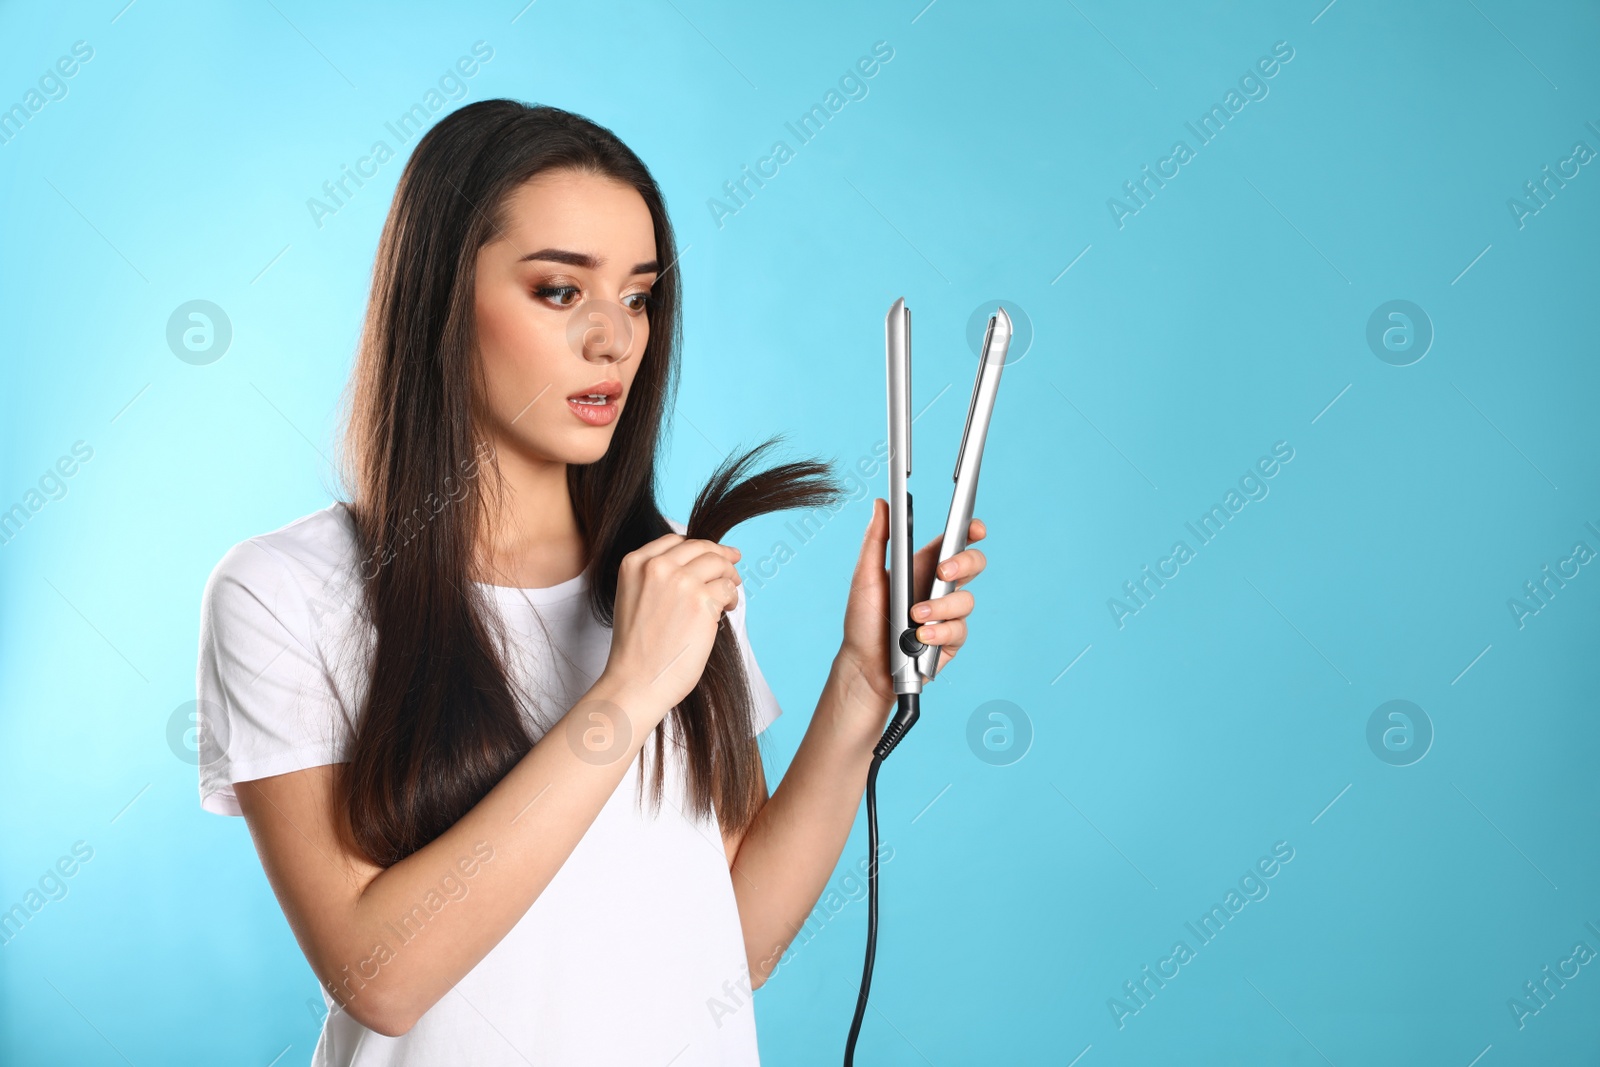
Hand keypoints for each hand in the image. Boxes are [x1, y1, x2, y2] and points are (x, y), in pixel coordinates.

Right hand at [601, 533, 742, 717]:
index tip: (713, 553)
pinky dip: (732, 598)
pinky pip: (728, 589)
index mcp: (634, 563)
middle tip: (733, 567)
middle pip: (701, 547)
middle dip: (721, 556)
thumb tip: (696, 564)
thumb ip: (656, 577)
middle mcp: (656, 566)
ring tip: (730, 594)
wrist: (636, 681)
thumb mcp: (634, 597)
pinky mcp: (702, 602)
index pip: (675, 541)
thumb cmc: (637, 649)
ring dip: (730, 577)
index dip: (698, 547)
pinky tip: (727, 610)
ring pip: (719, 563)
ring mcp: (680, 582)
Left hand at [837, 497, 987, 708]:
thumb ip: (876, 539)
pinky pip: (959, 630)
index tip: (975, 527)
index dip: (970, 531)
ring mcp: (948, 615)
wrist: (864, 666)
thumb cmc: (863, 621)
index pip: (953, 542)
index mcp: (922, 566)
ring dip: (940, 608)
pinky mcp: (951, 641)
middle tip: (943, 571)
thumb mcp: (865, 577)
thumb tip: (882, 504)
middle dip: (964, 563)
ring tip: (915, 616)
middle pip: (973, 565)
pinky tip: (920, 637)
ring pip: (966, 600)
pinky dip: (940, 633)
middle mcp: (938, 588)